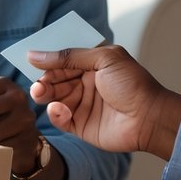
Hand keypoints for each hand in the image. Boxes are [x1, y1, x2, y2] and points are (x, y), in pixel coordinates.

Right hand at [28, 45, 180, 160]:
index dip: (48, 60)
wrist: (150, 118)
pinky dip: (55, 114)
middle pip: (55, 79)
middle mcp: (86, 83)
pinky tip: (58, 109)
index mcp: (92, 65)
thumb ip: (69, 56)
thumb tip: (35, 54)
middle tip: (37, 84)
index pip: (63, 60)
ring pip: (54, 98)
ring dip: (45, 95)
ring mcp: (83, 105)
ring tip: (40, 94)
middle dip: (44, 80)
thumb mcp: (103, 59)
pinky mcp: (81, 125)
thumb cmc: (132, 84)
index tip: (30, 59)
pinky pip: (60, 119)